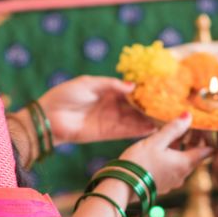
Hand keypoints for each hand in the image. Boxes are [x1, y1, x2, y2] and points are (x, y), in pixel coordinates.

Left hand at [39, 76, 155, 143]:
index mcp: (107, 91)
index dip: (144, 91)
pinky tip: (152, 129)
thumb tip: (133, 86)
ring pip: (134, 120)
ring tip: (166, 119)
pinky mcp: (107, 133)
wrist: (48, 118)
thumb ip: (111, 84)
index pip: (130, 91)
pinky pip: (126, 131)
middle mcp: (112, 106)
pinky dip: (138, 131)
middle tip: (169, 107)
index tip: (161, 89)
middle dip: (150, 107)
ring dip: (148, 120)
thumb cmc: (65, 95)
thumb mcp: (88, 83)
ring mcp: (110, 120)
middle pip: (135, 107)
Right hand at [120, 113, 213, 194]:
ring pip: (183, 163)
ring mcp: (173, 182)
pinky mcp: (163, 186)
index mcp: (185, 163)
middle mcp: (182, 175)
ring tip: (173, 136)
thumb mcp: (156, 141)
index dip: (209, 139)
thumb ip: (173, 129)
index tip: (206, 128)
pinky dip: (173, 159)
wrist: (122, 186)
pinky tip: (162, 151)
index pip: (208, 151)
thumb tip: (189, 116)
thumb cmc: (139, 162)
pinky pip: (173, 170)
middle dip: (194, 142)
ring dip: (182, 150)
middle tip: (188, 127)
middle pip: (195, 156)